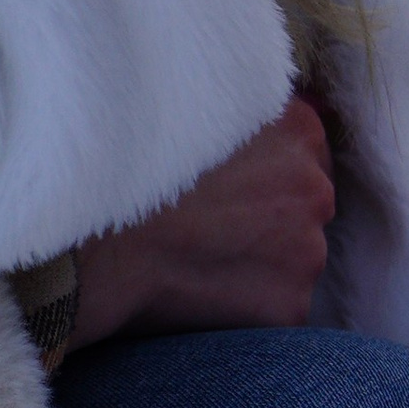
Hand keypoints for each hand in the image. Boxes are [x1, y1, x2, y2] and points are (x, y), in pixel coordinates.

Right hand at [66, 96, 337, 350]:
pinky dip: (248, 306)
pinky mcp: (290, 307)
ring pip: (294, 259)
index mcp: (298, 130)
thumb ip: (240, 101)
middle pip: (304, 206)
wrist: (93, 240)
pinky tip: (201, 292)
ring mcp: (308, 252)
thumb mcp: (190, 100)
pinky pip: (277, 307)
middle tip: (209, 224)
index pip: (303, 151)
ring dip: (260, 262)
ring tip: (198, 258)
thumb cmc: (127, 164)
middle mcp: (316, 188)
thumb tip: (258, 106)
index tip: (228, 182)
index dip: (263, 169)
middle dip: (269, 216)